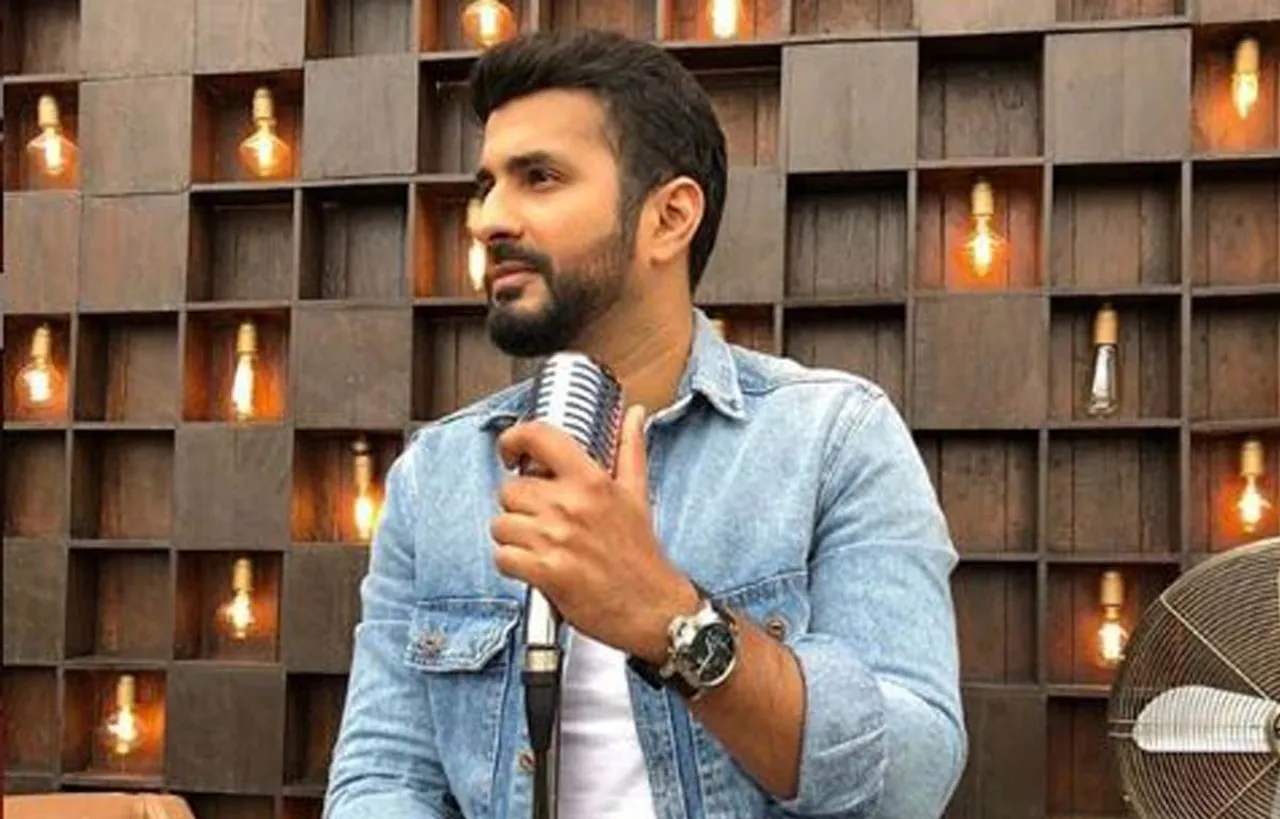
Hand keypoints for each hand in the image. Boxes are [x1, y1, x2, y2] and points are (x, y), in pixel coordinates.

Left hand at [491, 404, 697, 662]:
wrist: (653, 607)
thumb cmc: (641, 554)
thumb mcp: (637, 495)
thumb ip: (631, 450)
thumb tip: (635, 414)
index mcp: (592, 481)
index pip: (540, 438)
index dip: (514, 438)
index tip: (510, 451)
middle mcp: (571, 505)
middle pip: (510, 489)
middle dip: (517, 505)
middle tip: (537, 518)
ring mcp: (556, 539)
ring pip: (500, 524)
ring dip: (511, 536)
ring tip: (535, 544)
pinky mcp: (546, 572)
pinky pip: (503, 557)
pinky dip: (511, 563)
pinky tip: (532, 565)